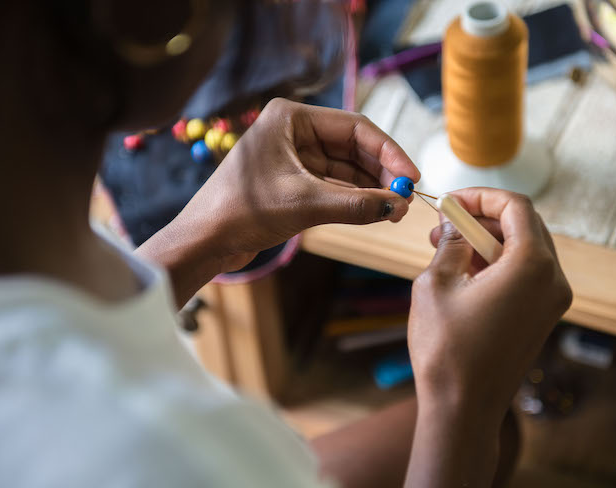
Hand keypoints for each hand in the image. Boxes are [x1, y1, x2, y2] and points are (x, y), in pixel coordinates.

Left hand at [185, 98, 419, 270]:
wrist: (204, 241)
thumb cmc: (242, 210)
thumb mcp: (304, 204)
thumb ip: (355, 205)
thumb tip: (398, 206)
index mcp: (291, 118)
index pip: (355, 128)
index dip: (388, 152)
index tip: (411, 177)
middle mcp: (294, 133)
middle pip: (353, 149)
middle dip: (381, 174)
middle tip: (406, 198)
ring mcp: (294, 158)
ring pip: (346, 171)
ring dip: (370, 190)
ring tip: (395, 211)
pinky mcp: (294, 183)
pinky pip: (334, 188)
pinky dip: (354, 200)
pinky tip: (375, 213)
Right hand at [408, 188, 571, 425]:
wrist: (463, 408)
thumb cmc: (447, 350)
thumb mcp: (436, 284)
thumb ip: (450, 245)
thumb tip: (453, 227)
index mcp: (532, 265)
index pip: (516, 206)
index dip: (481, 196)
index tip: (450, 202)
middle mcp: (553, 280)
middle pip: (524, 225)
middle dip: (483, 217)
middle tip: (444, 225)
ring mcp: (552, 300)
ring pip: (525, 249)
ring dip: (489, 240)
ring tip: (447, 249)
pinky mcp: (543, 316)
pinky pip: (526, 274)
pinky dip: (498, 263)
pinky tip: (466, 271)